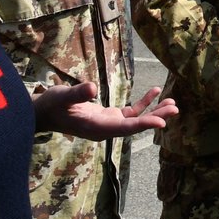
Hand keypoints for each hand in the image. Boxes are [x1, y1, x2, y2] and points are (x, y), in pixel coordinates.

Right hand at [34, 82, 177, 139]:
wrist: (43, 113)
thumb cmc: (51, 105)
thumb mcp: (61, 97)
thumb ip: (76, 94)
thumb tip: (91, 88)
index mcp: (96, 128)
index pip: (124, 128)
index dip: (144, 125)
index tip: (162, 122)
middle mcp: (105, 129)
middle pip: (135, 126)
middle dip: (156, 117)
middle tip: (175, 109)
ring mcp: (108, 124)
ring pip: (136, 120)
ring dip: (154, 111)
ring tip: (173, 103)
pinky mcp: (108, 117)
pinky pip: (130, 113)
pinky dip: (143, 104)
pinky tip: (155, 92)